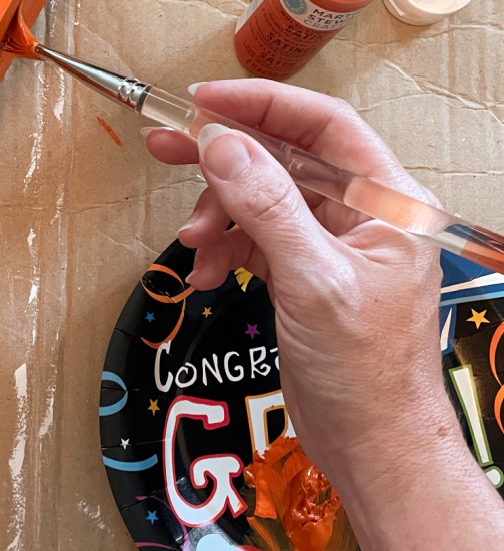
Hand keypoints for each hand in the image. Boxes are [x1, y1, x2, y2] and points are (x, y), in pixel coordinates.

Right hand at [143, 80, 459, 493]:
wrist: (373, 448)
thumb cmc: (366, 373)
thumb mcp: (313, 281)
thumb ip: (267, 207)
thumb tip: (222, 145)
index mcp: (387, 202)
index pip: (322, 125)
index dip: (261, 105)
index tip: (203, 102)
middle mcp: (361, 215)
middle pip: (283, 159)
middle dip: (224, 157)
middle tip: (163, 145)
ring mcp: (330, 246)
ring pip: (261, 201)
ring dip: (218, 216)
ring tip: (195, 245)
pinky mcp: (304, 275)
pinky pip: (254, 241)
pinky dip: (224, 251)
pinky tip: (207, 275)